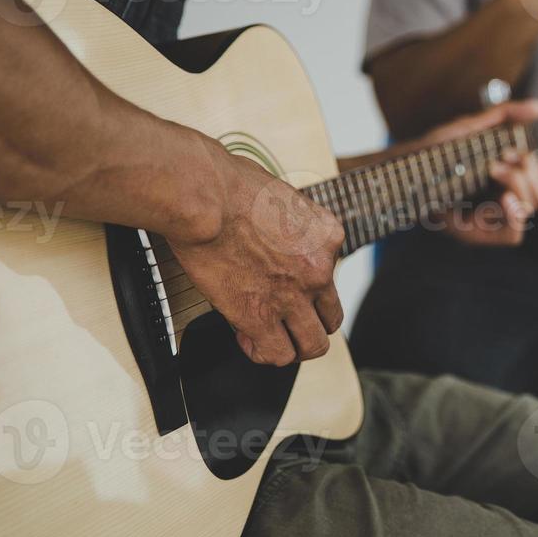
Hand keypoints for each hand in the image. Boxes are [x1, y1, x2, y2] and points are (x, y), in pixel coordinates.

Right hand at [166, 144, 345, 366]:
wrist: (205, 196)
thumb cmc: (228, 183)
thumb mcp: (281, 194)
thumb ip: (288, 220)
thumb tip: (272, 229)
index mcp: (327, 236)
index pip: (332, 273)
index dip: (306, 283)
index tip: (282, 281)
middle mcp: (319, 269)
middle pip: (331, 317)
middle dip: (308, 323)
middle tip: (284, 320)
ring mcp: (293, 296)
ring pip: (313, 345)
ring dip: (292, 344)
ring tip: (270, 338)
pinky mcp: (260, 316)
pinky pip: (276, 353)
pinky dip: (261, 351)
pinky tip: (245, 336)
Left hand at [405, 99, 537, 246]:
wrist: (405, 167)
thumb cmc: (436, 150)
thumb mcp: (472, 127)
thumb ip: (506, 115)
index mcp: (506, 182)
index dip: (537, 172)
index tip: (516, 153)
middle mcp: (502, 203)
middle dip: (529, 175)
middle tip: (502, 159)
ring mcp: (489, 221)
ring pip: (531, 212)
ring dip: (520, 187)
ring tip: (494, 169)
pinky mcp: (477, 234)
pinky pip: (514, 235)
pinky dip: (516, 215)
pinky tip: (505, 199)